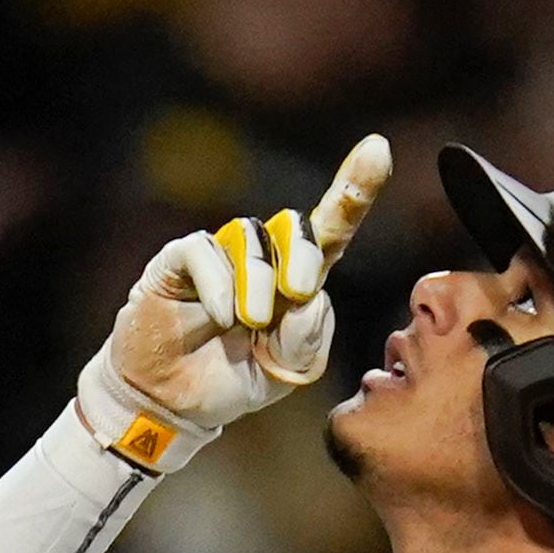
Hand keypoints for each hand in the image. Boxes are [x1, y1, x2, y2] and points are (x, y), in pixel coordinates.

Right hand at [77, 135, 390, 468]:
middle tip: (296, 292)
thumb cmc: (236, 378)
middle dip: (303, 254)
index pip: (332, 229)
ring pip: (251, 236)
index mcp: (299, 278)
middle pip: (297, 225)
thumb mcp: (290, 371)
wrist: (175, 402)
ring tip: (248, 323)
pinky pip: (204, 250)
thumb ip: (308, 337)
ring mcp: (221, 255)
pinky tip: (220, 315)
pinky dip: (219, 284)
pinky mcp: (179, 260)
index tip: (378, 149)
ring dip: (257, 282)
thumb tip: (306, 297)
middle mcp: (263, 257)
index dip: (355, 190)